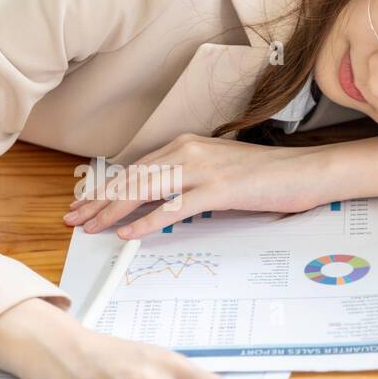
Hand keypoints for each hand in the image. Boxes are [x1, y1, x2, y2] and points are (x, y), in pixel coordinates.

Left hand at [64, 133, 337, 238]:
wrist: (304, 171)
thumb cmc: (264, 176)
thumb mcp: (216, 172)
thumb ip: (186, 181)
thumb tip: (157, 202)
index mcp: (184, 145)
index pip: (134, 169)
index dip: (104, 188)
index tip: (82, 205)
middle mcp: (188, 151)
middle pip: (132, 178)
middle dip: (98, 200)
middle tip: (74, 219)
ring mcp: (203, 169)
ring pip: (146, 189)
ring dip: (113, 210)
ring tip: (91, 227)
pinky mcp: (219, 189)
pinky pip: (174, 208)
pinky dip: (147, 221)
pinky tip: (128, 233)